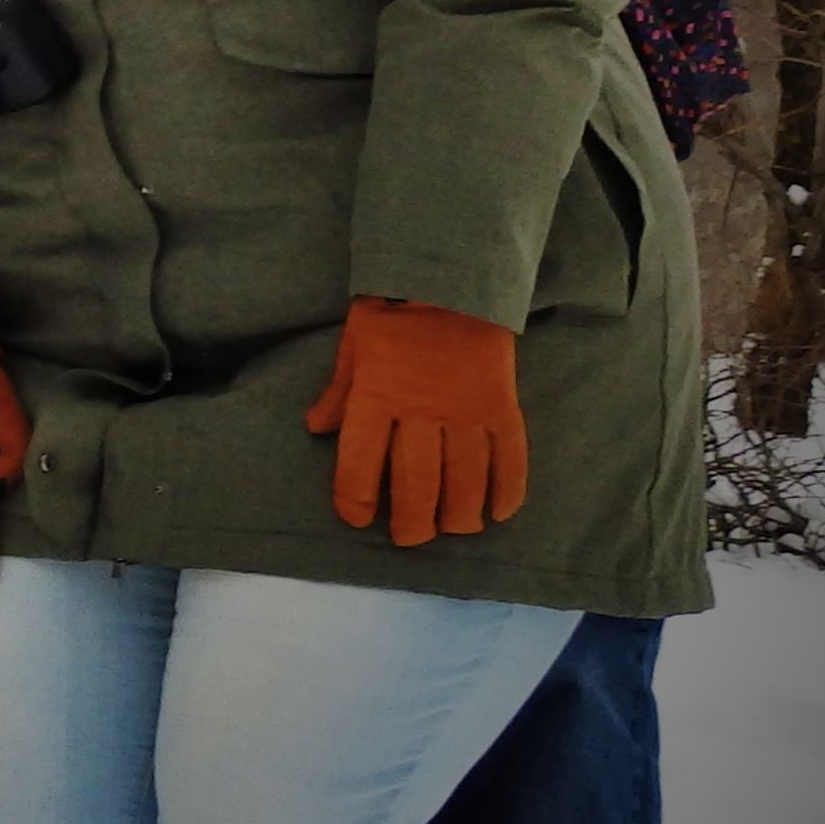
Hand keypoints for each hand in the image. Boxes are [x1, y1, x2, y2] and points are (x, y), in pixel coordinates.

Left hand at [306, 296, 528, 544]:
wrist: (454, 285)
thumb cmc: (394, 316)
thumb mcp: (354, 346)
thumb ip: (338, 392)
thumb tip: (315, 428)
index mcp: (376, 396)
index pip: (359, 461)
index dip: (355, 497)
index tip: (357, 518)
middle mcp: (420, 410)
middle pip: (416, 482)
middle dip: (411, 521)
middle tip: (408, 538)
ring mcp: (465, 411)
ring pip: (464, 480)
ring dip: (458, 515)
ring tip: (451, 529)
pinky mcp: (502, 408)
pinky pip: (509, 459)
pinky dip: (507, 491)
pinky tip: (498, 514)